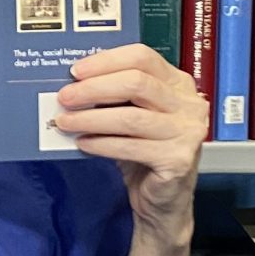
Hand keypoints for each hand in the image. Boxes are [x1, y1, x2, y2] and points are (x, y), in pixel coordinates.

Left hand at [52, 44, 207, 240]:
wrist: (162, 198)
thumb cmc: (144, 149)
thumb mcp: (132, 113)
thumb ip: (114, 96)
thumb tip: (73, 83)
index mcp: (178, 83)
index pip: (142, 57)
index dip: (106, 61)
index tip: (76, 71)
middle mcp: (189, 104)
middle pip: (136, 83)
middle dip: (94, 88)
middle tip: (65, 97)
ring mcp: (187, 132)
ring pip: (130, 117)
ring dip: (91, 118)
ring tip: (66, 122)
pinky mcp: (178, 159)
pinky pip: (130, 146)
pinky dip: (101, 144)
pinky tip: (83, 143)